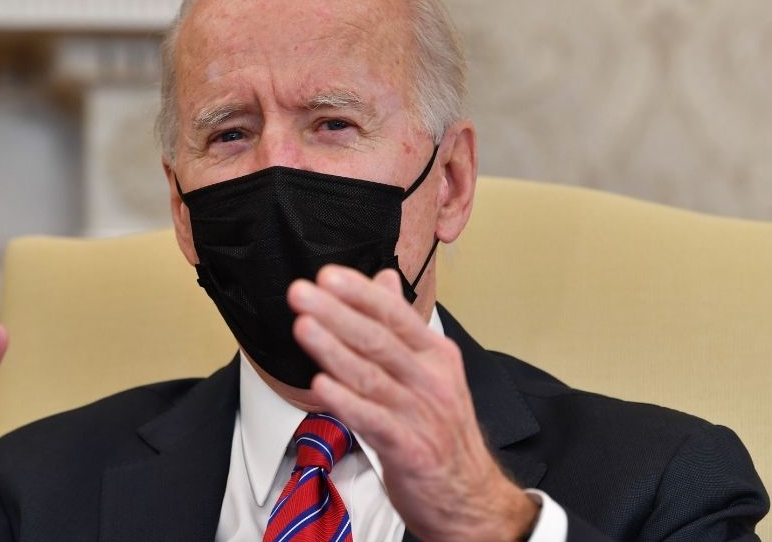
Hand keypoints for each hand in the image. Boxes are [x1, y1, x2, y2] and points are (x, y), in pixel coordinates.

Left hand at [287, 265, 537, 541]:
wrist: (469, 495)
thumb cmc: (442, 430)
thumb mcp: (432, 371)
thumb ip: (403, 325)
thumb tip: (383, 279)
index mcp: (437, 355)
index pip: (395, 315)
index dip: (360, 293)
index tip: (327, 275)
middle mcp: (431, 380)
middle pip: (379, 339)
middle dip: (336, 313)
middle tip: (302, 292)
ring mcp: (421, 415)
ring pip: (371, 376)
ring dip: (333, 350)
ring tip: (303, 327)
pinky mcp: (410, 449)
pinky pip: (372, 421)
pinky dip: (345, 402)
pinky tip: (320, 387)